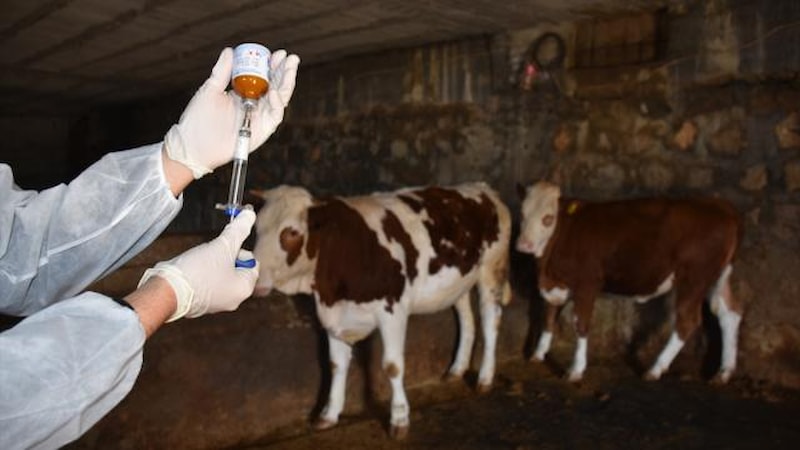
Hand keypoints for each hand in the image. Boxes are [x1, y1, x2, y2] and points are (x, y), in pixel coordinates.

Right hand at [138, 208, 258, 320]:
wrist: (166, 291)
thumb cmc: (197, 272)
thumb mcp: (223, 245)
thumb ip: (238, 230)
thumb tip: (250, 215)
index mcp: (244, 288)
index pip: (252, 263)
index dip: (239, 251)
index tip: (225, 248)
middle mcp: (234, 300)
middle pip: (237, 269)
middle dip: (225, 257)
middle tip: (212, 254)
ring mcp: (216, 304)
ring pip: (221, 275)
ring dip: (212, 265)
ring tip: (200, 263)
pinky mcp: (200, 304)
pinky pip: (206, 284)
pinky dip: (201, 275)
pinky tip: (191, 272)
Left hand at [164, 47, 299, 177]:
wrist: (193, 145)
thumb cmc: (199, 119)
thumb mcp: (210, 90)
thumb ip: (222, 71)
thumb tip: (230, 51)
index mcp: (244, 93)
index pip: (264, 77)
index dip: (273, 65)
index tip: (277, 53)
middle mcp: (255, 105)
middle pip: (276, 86)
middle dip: (285, 71)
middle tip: (291, 58)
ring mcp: (259, 117)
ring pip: (280, 99)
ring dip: (287, 83)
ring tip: (289, 68)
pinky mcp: (262, 131)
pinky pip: (275, 116)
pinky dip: (278, 105)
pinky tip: (275, 92)